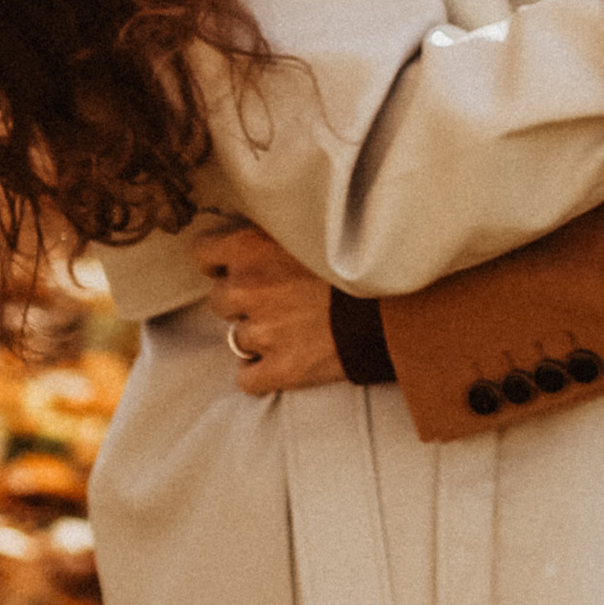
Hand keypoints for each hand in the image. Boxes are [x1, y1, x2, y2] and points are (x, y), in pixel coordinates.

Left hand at [197, 220, 348, 392]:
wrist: (401, 305)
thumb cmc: (362, 259)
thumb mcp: (314, 226)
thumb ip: (276, 226)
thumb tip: (250, 229)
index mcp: (252, 246)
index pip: (202, 253)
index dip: (220, 260)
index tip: (239, 264)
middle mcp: (248, 288)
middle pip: (219, 299)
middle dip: (243, 299)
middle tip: (279, 295)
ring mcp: (262, 332)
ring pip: (236, 338)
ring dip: (258, 334)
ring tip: (293, 326)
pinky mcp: (281, 369)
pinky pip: (247, 378)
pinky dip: (261, 373)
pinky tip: (283, 360)